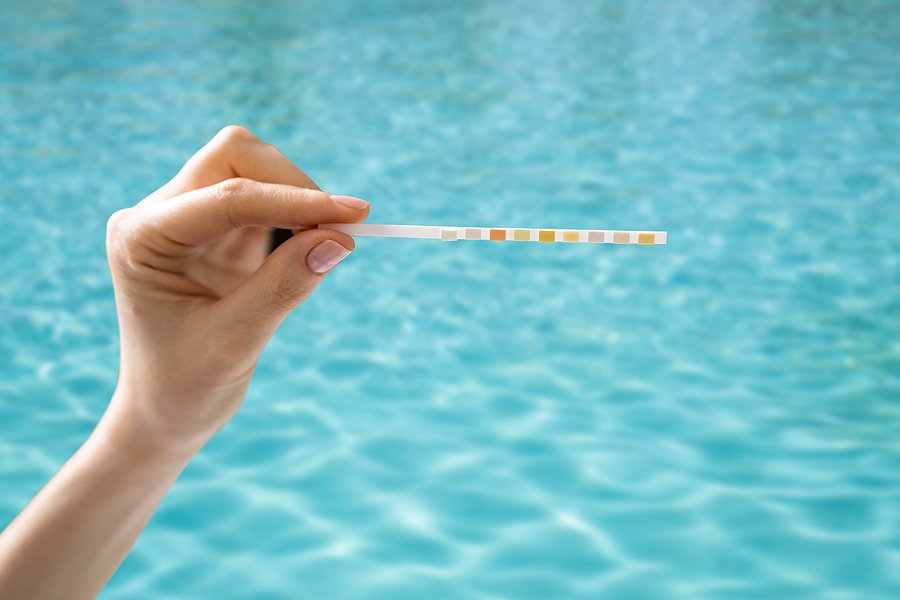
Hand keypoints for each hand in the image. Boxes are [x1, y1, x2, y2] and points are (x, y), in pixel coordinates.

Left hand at [100, 126, 368, 453]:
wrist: (164, 410)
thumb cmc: (185, 383)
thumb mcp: (236, 341)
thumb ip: (284, 286)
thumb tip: (339, 240)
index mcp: (142, 239)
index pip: (227, 198)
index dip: (295, 201)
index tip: (355, 214)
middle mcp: (157, 215)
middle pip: (235, 157)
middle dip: (293, 185)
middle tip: (342, 229)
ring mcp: (185, 217)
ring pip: (252, 167)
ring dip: (297, 196)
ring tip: (328, 241)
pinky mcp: (214, 228)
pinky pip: (264, 198)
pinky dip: (296, 213)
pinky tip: (309, 247)